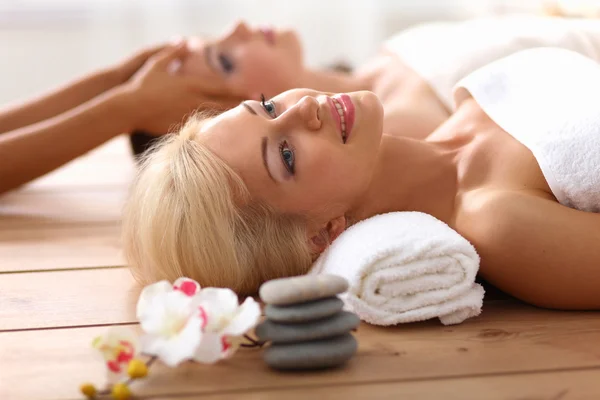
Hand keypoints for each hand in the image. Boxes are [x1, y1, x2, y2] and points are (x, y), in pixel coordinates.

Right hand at [119, 42, 241, 134]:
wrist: (129, 107)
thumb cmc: (143, 84)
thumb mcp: (158, 64)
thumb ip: (174, 52)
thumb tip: (185, 41)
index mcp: (191, 84)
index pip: (221, 87)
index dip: (238, 90)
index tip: (252, 92)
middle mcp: (193, 99)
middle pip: (223, 103)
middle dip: (241, 106)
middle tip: (258, 109)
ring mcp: (189, 115)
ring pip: (216, 117)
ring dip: (231, 119)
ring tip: (247, 123)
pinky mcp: (182, 127)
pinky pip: (203, 129)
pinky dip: (215, 131)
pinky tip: (225, 135)